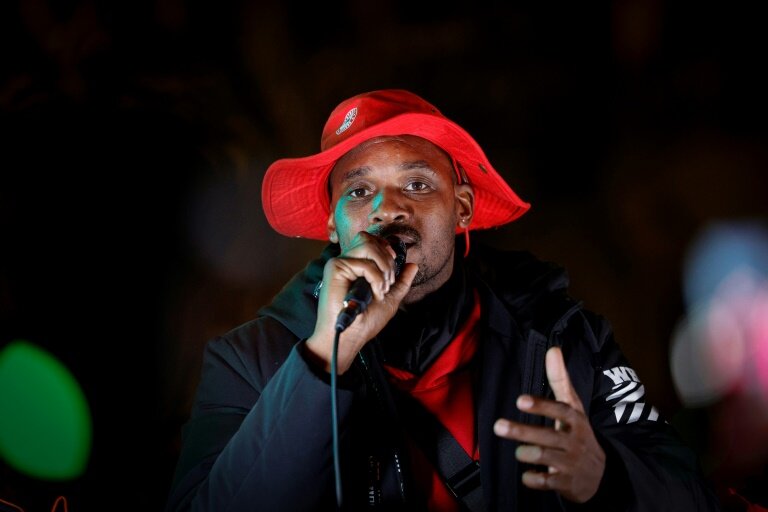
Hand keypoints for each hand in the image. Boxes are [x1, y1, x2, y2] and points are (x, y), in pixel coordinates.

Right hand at [306, 231, 417, 373]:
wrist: (351, 336)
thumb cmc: (366, 321)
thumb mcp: (391, 298)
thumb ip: (401, 281)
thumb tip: (413, 265)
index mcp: (356, 265)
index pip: (370, 240)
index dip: (385, 248)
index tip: (393, 265)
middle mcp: (346, 261)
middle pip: (368, 238)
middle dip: (387, 258)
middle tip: (389, 281)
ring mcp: (339, 263)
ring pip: (367, 245)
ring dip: (383, 265)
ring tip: (383, 286)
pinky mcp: (335, 268)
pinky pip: (364, 263)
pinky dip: (376, 278)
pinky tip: (375, 293)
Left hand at [493, 346, 605, 502]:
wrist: (599, 474)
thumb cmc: (578, 432)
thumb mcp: (573, 406)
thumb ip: (560, 379)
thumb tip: (553, 349)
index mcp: (575, 420)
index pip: (560, 410)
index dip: (541, 405)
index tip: (520, 400)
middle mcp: (573, 441)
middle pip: (547, 435)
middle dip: (522, 431)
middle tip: (498, 426)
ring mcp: (569, 463)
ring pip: (546, 458)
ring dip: (527, 454)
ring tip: (517, 452)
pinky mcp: (565, 483)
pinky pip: (546, 482)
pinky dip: (534, 479)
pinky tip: (527, 475)